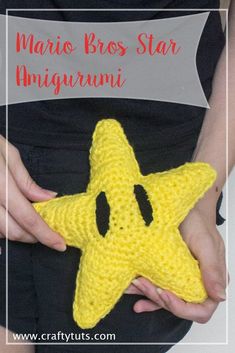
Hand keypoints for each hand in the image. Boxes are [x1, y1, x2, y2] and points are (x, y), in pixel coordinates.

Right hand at [0, 135, 65, 250]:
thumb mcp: (7, 153)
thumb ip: (26, 180)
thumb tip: (49, 198)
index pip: (26, 216)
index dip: (45, 234)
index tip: (60, 244)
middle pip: (12, 231)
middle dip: (33, 236)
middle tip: (46, 232)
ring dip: (16, 233)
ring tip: (28, 225)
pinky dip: (0, 230)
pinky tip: (9, 225)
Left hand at [125, 205, 228, 323]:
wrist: (183, 207)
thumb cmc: (198, 221)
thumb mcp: (205, 243)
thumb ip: (212, 269)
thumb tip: (219, 295)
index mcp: (211, 279)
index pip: (201, 309)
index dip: (183, 308)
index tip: (166, 295)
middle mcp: (196, 282)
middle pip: (179, 305)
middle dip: (160, 299)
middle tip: (144, 284)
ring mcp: (180, 278)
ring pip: (165, 298)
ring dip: (148, 296)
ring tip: (134, 285)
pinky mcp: (166, 271)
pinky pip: (157, 286)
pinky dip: (144, 290)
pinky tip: (133, 288)